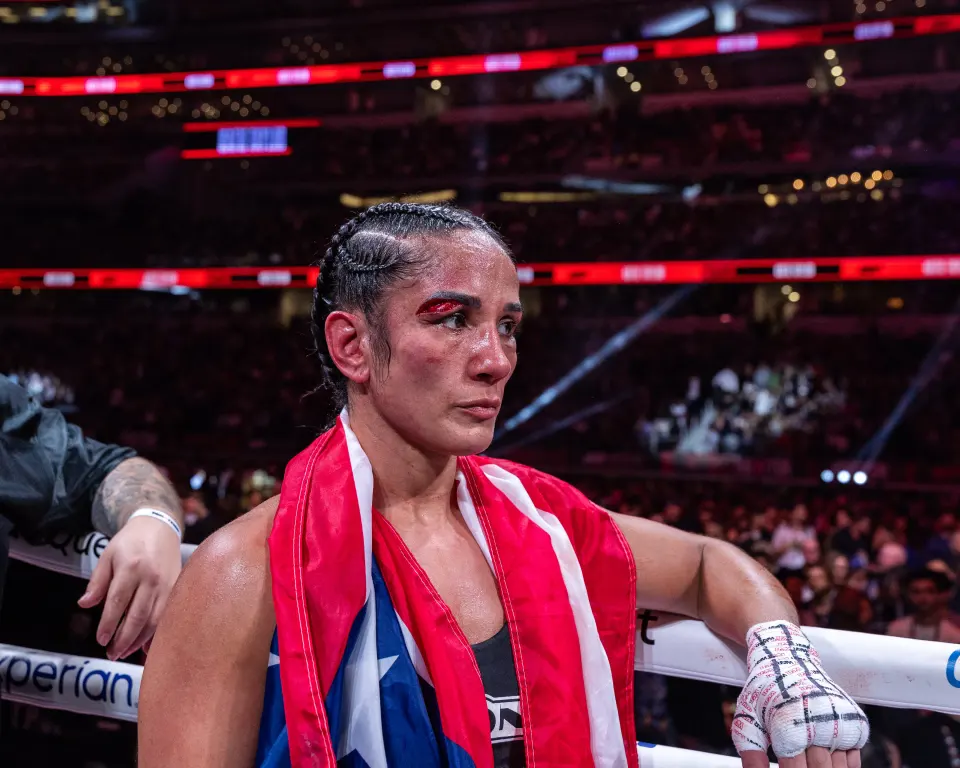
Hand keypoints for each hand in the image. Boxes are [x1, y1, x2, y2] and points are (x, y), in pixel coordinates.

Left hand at [77, 515, 182, 659]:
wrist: (160, 527)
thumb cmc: (130, 542)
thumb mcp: (108, 555)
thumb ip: (97, 581)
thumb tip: (85, 604)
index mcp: (131, 568)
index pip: (118, 602)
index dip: (109, 624)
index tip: (101, 640)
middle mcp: (151, 578)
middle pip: (138, 616)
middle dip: (124, 639)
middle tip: (112, 653)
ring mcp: (167, 584)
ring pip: (155, 619)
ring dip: (139, 640)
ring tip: (125, 652)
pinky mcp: (178, 588)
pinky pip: (168, 615)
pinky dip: (158, 633)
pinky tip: (148, 645)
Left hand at [733, 621, 867, 767]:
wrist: (788, 659)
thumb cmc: (766, 690)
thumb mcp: (748, 717)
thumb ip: (751, 751)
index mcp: (790, 725)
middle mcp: (818, 723)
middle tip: (799, 761)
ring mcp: (840, 722)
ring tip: (808, 754)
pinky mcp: (855, 722)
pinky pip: (854, 760)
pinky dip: (842, 764)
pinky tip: (825, 753)